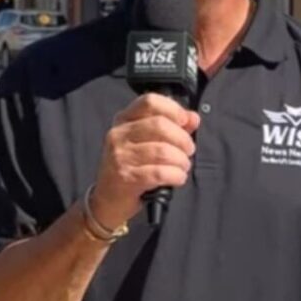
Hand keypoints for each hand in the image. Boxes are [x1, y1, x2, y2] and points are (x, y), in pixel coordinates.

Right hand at [89, 93, 199, 230]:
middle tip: (188, 151)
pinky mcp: (125, 177)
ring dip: (181, 160)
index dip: (173, 109)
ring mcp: (120, 155)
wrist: (108, 199)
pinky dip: (175, 175)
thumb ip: (171, 127)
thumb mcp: (146, 142)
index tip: (186, 122)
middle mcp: (118, 134)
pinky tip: (177, 178)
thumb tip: (193, 118)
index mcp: (124, 120)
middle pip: (160, 125)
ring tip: (183, 167)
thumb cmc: (131, 168)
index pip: (150, 101)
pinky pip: (159, 172)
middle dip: (182, 139)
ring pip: (162, 150)